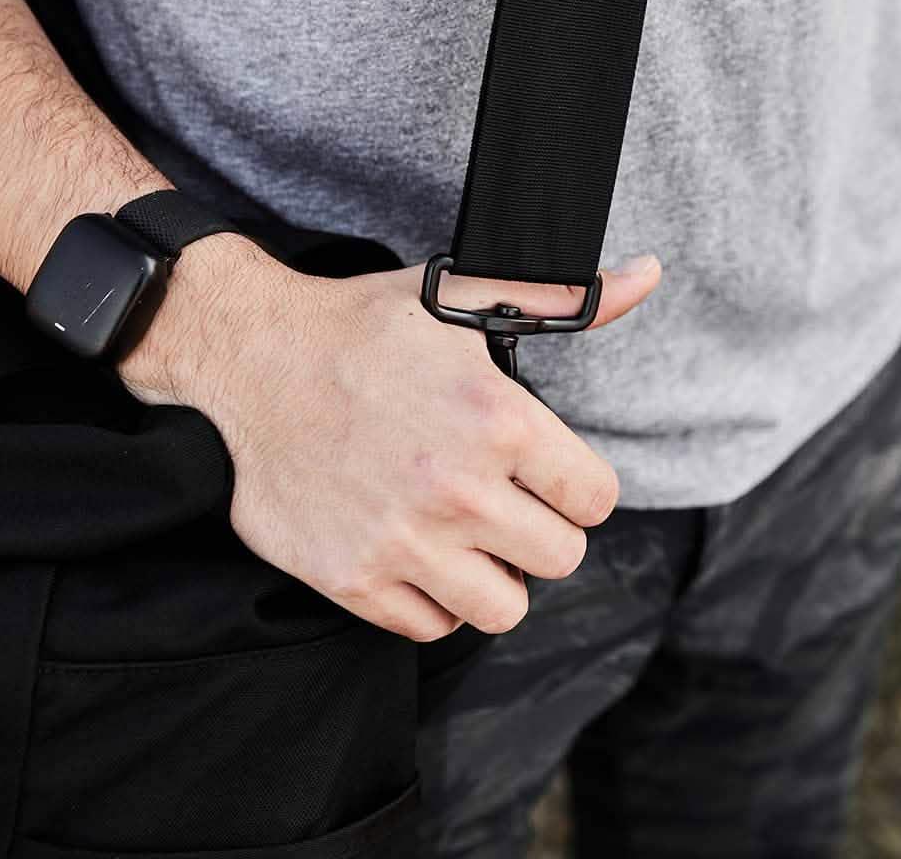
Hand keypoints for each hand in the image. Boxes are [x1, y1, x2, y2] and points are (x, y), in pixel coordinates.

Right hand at [121, 234, 660, 641]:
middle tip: (499, 499)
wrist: (251, 358)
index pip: (596, 500)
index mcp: (498, 421)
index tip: (543, 473)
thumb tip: (649, 275)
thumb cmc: (360, 326)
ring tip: (462, 534)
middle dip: (538, 529)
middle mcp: (458, 491)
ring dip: (492, 574)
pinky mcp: (352, 578)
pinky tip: (413, 551)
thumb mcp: (460, 296)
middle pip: (559, 558)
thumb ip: (561, 296)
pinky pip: (430, 626)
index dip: (575, 485)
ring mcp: (403, 542)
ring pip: (504, 608)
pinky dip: (431, 599)